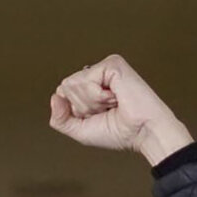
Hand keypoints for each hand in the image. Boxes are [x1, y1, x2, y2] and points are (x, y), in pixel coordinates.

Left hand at [49, 55, 192, 166]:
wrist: (142, 132)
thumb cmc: (120, 132)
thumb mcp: (80, 130)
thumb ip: (60, 119)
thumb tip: (55, 97)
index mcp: (90, 87)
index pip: (62, 93)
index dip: (76, 111)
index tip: (98, 116)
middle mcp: (96, 75)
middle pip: (66, 88)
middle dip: (84, 107)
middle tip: (107, 110)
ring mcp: (104, 68)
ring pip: (72, 84)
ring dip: (92, 102)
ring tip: (113, 103)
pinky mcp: (112, 64)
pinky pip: (85, 79)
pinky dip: (98, 96)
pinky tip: (115, 97)